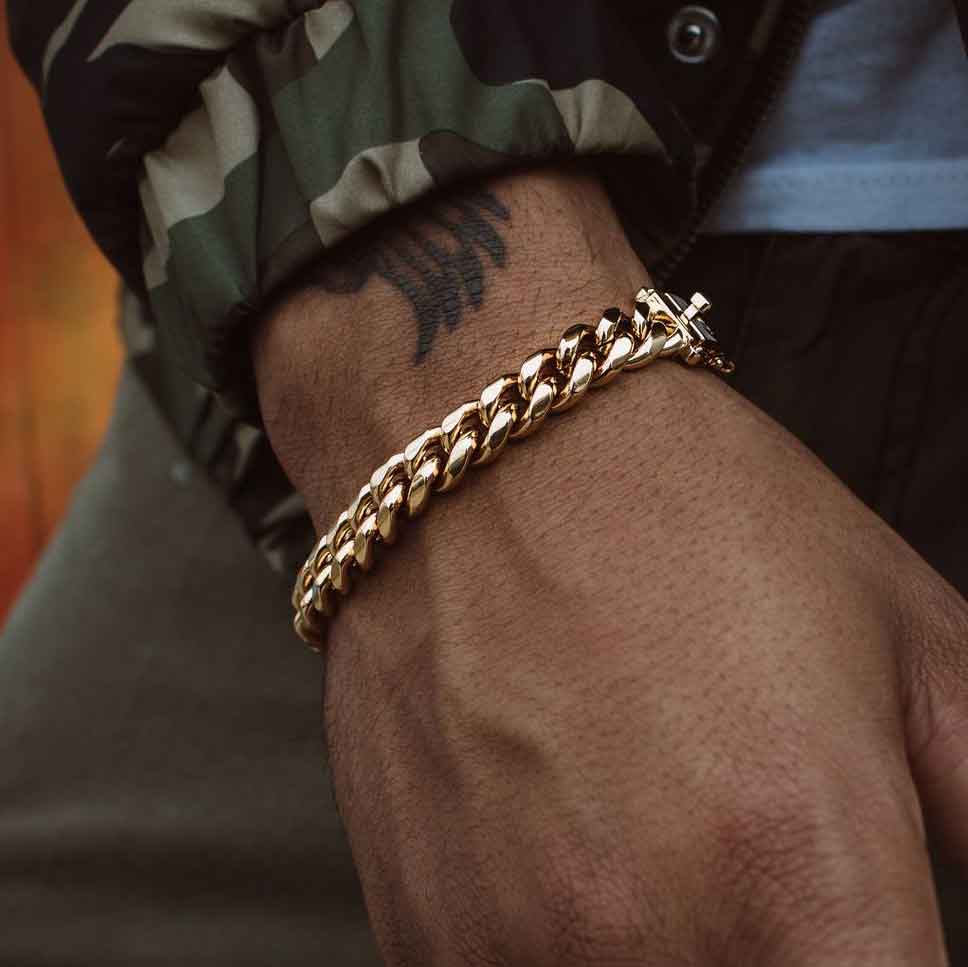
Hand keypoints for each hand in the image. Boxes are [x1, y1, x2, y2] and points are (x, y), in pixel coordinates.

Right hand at [254, 165, 967, 964]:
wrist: (477, 455)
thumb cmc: (685, 510)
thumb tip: (963, 905)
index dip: (889, 964)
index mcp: (801, 870)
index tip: (873, 929)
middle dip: (777, 950)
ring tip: (650, 834)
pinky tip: (567, 845)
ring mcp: (505, 943)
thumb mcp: (911, 636)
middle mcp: (638, 938)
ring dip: (663, 946)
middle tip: (754, 868)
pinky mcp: (419, 922)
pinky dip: (565, 945)